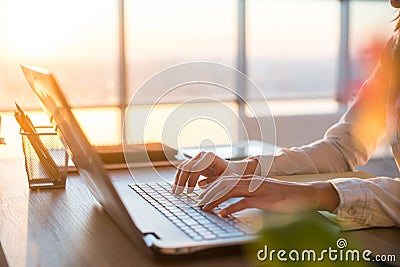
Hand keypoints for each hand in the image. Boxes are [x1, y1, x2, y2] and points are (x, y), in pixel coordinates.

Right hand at [172, 151, 257, 194]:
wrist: (234, 170)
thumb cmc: (232, 175)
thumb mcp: (226, 180)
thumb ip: (214, 182)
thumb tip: (200, 186)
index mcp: (210, 157)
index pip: (195, 168)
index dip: (191, 180)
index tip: (190, 192)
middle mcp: (202, 155)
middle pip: (186, 167)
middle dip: (181, 180)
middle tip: (178, 193)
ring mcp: (198, 159)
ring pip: (183, 168)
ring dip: (178, 180)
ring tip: (175, 192)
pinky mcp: (195, 164)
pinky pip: (184, 170)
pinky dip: (180, 179)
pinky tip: (177, 188)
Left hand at [197, 175, 339, 215]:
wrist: (304, 194)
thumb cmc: (284, 195)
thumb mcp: (263, 193)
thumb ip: (249, 195)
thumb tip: (235, 202)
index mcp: (251, 179)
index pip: (226, 179)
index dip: (212, 184)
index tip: (201, 190)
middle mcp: (252, 182)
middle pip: (225, 184)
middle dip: (210, 192)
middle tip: (199, 202)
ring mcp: (258, 190)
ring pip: (230, 191)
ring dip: (216, 199)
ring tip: (206, 208)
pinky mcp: (263, 200)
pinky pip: (243, 203)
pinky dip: (231, 208)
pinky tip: (222, 214)